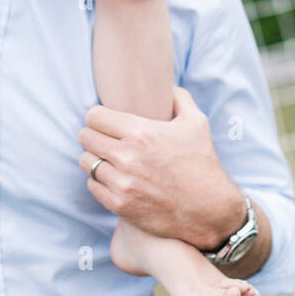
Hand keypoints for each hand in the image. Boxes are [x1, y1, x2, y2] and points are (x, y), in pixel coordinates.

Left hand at [78, 86, 238, 248]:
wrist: (209, 210)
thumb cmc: (202, 163)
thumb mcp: (197, 122)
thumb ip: (178, 97)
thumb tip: (166, 85)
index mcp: (141, 133)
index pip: (94, 116)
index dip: (98, 116)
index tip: (105, 120)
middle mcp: (127, 157)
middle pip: (85, 137)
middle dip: (94, 135)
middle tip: (105, 138)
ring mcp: (122, 183)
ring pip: (86, 162)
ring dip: (95, 158)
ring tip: (108, 158)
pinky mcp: (120, 205)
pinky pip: (92, 186)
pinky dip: (99, 181)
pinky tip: (113, 177)